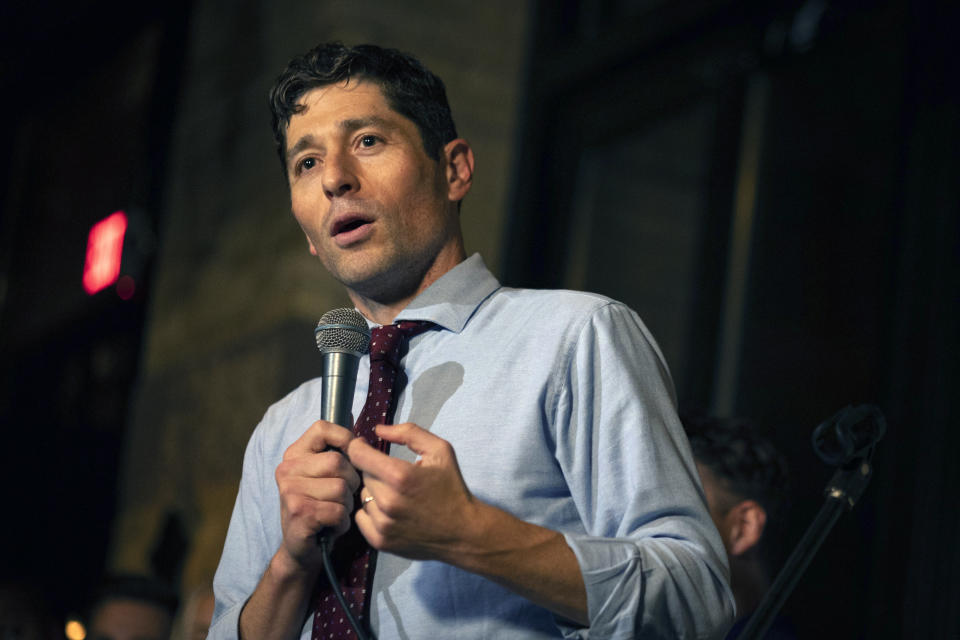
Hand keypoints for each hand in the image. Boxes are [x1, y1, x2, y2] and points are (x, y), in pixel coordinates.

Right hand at [274, 420, 360, 570]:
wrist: (300, 549)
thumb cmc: (320, 507)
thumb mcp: (326, 476)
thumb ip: (338, 450)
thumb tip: (357, 424)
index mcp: (294, 455)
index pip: (321, 428)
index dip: (345, 439)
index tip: (351, 456)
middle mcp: (287, 470)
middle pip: (338, 461)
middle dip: (351, 482)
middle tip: (342, 497)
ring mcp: (290, 491)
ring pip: (341, 487)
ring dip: (347, 505)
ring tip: (335, 512)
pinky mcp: (299, 513)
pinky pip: (338, 510)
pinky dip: (342, 522)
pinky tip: (332, 526)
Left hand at [348, 423, 477, 560]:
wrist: (464, 532)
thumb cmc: (451, 488)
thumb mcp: (439, 450)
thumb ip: (409, 433)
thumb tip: (378, 429)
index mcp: (400, 476)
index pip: (358, 454)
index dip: (359, 446)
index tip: (365, 446)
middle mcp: (387, 501)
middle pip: (362, 475)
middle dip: (373, 470)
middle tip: (393, 474)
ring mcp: (382, 524)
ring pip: (363, 496)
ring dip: (374, 492)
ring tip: (396, 494)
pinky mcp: (380, 541)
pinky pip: (361, 517)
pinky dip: (371, 511)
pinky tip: (390, 511)